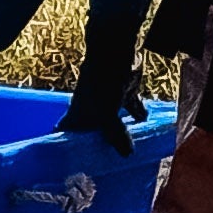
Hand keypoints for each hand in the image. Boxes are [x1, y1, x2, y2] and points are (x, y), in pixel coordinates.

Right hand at [63, 16, 148, 153]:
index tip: (71, 162)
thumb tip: (127, 155)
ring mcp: (108, 100)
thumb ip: (116, 135)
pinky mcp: (125, 92)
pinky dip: (140, 117)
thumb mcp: (106, 114)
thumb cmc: (101, 82)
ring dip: (121, 133)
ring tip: (129, 150)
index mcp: (78, 113)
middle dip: (98, 144)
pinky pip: (133, 108)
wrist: (115, 49)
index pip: (65, 131)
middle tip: (106, 163)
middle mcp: (90, 109)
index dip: (65, 145)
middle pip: (92, 130)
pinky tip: (147, 126)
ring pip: (114, 121)